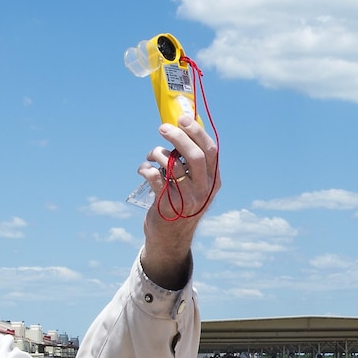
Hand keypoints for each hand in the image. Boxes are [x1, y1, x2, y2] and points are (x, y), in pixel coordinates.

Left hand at [139, 114, 220, 290]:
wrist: (170, 237)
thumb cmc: (181, 202)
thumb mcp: (196, 185)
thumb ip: (193, 163)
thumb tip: (182, 128)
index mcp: (213, 181)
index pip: (210, 151)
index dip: (196, 132)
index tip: (182, 119)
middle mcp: (203, 190)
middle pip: (194, 156)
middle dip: (177, 137)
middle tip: (162, 128)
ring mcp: (186, 199)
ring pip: (172, 165)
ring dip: (157, 153)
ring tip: (151, 155)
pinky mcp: (167, 205)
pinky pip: (155, 177)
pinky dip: (145, 168)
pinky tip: (143, 169)